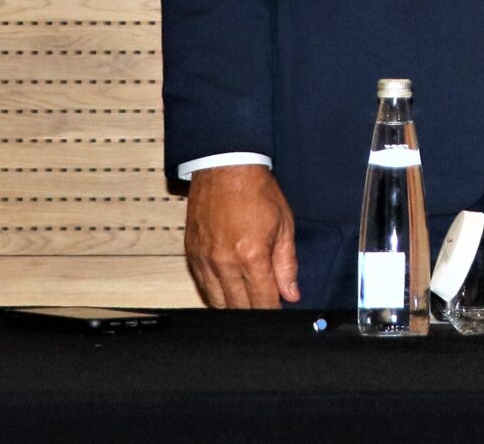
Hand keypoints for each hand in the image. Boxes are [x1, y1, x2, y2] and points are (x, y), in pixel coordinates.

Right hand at [184, 164, 297, 308]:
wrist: (225, 168)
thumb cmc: (256, 191)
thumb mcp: (284, 225)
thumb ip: (287, 264)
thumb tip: (291, 293)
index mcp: (251, 255)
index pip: (263, 301)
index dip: (273, 313)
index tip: (279, 316)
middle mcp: (224, 262)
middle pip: (239, 307)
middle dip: (255, 314)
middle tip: (266, 312)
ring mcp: (205, 259)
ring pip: (218, 301)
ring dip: (234, 307)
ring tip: (248, 305)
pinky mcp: (192, 254)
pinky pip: (203, 286)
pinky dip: (216, 294)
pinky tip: (228, 293)